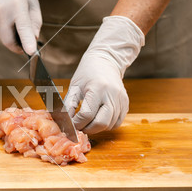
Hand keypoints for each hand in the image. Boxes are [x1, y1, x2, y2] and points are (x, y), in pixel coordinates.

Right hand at [0, 0, 41, 53]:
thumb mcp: (34, 5)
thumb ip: (35, 25)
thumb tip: (32, 43)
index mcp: (17, 5)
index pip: (22, 27)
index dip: (26, 41)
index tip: (31, 52)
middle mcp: (2, 10)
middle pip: (8, 40)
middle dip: (18, 47)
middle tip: (26, 45)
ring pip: (3, 39)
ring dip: (12, 38)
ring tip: (16, 24)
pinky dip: (6, 33)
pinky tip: (8, 21)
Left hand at [64, 16, 144, 133]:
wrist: (105, 61)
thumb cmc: (87, 73)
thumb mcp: (75, 87)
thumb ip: (69, 105)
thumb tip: (65, 122)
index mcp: (98, 88)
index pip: (87, 114)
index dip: (77, 123)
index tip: (71, 124)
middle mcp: (112, 95)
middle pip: (101, 123)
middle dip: (88, 129)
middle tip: (79, 126)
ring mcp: (121, 100)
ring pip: (109, 125)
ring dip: (97, 128)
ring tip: (87, 122)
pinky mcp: (126, 104)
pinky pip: (117, 123)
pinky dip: (107, 125)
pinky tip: (98, 119)